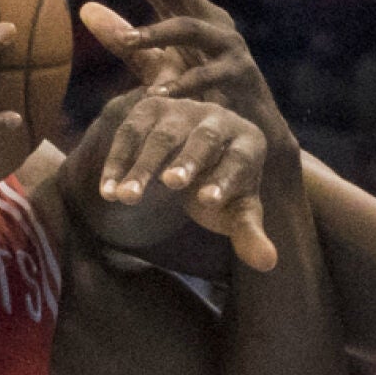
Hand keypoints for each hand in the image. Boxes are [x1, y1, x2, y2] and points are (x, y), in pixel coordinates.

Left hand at [79, 0, 289, 147]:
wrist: (248, 131)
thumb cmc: (200, 93)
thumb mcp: (156, 64)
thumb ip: (124, 39)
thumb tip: (84, 9)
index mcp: (189, 15)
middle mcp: (211, 21)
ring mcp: (229, 45)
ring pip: (190, 28)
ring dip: (156, 33)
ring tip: (127, 41)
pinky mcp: (240, 74)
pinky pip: (208, 75)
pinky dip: (182, 84)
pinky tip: (157, 93)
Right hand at [97, 94, 277, 271]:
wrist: (193, 159)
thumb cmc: (219, 190)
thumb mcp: (236, 212)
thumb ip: (249, 235)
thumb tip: (268, 264)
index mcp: (247, 142)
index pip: (240, 160)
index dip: (225, 179)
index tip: (208, 201)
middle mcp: (217, 119)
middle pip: (204, 139)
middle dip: (188, 160)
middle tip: (172, 184)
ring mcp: (182, 111)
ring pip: (162, 136)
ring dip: (143, 165)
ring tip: (126, 198)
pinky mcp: (149, 110)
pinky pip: (130, 134)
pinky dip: (117, 162)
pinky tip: (107, 193)